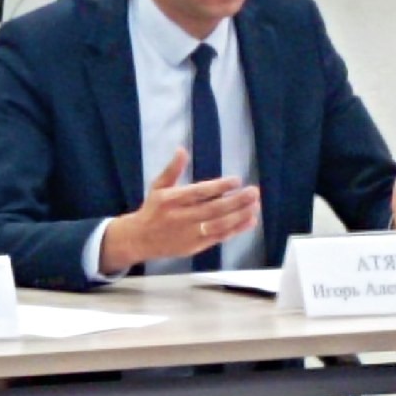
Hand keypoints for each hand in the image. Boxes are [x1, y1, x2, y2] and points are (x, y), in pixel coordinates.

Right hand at [101, 149, 259, 273]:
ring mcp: (189, 234)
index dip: (218, 186)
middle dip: (236, 201)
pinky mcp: (195, 246)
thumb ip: (172, 169)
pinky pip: (219, 237)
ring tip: (255, 205)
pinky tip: (249, 221)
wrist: (140, 239)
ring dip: (239, 216)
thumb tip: (182, 149)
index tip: (237, 180)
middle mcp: (180, 218)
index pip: (198, 193)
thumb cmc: (153, 209)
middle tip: (253, 192)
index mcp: (170, 200)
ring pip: (218, 225)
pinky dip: (235, 230)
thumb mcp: (157, 187)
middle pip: (212, 210)